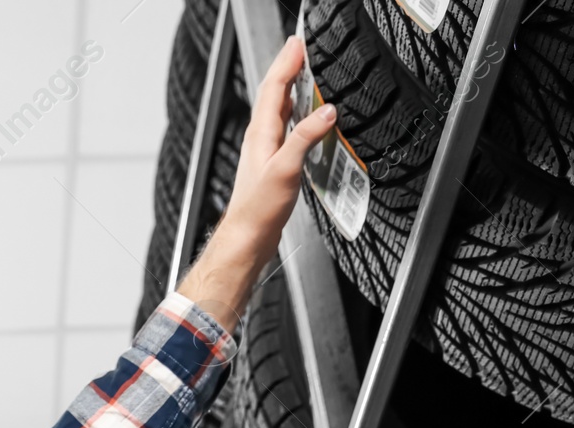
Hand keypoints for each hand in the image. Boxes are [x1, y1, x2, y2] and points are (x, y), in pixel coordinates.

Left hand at [176, 35, 337, 331]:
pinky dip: (294, 116)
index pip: (274, 86)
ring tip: (303, 74)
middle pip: (274, 93)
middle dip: (287, 69)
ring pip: (278, 110)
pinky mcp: (271, 165)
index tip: (299, 43)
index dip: (287, 62)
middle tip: (301, 49)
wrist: (247, 239)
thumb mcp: (285, 170)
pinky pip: (284, 129)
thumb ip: (305, 138)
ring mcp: (264, 151)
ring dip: (290, 90)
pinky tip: (302, 121)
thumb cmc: (258, 210)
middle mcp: (259, 138)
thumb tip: (326, 111)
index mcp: (260, 133)